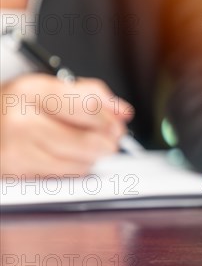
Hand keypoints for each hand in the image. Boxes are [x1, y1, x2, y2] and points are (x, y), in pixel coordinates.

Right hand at [0, 74, 133, 177]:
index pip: (89, 108)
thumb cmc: (15, 107)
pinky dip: (75, 169)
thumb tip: (122, 111)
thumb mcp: (49, 88)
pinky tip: (67, 157)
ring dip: (91, 158)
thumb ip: (91, 95)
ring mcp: (17, 151)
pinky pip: (66, 176)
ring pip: (82, 164)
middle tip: (108, 139)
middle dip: (107, 142)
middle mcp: (21, 121)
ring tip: (82, 146)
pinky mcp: (17, 174)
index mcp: (32, 92)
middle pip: (90, 141)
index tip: (116, 123)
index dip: (110, 120)